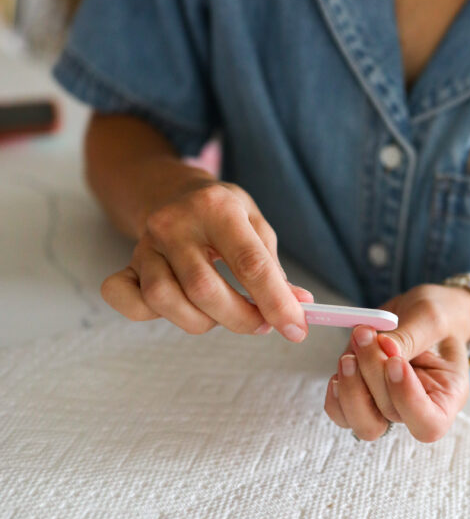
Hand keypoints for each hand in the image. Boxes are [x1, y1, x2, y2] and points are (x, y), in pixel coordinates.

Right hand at [101, 176, 312, 340]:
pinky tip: (176, 308)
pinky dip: (147, 313)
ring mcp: (146, 244)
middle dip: (240, 318)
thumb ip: (274, 267)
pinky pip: (124, 297)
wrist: (170, 190)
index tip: (295, 329)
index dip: (276, 302)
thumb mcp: (254, 224)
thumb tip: (297, 305)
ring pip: (163, 299)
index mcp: (216, 207)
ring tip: (221, 313)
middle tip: (261, 324)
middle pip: (203, 288)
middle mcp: (175, 223)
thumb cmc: (220, 212)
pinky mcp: (129, 263)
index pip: (250, 264)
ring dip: (199, 320)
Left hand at [324, 284, 469, 442]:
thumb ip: (410, 336)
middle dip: (373, 372)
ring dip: (351, 383)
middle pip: (389, 414)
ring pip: (361, 421)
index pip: (429, 424)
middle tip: (367, 334)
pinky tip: (346, 360)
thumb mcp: (433, 318)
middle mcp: (416, 410)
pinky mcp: (363, 397)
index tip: (396, 362)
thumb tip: (381, 348)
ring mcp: (386, 407)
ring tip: (356, 341)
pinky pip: (341, 411)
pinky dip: (336, 389)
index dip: (408, 400)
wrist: (422, 315)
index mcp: (447, 398)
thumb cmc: (439, 318)